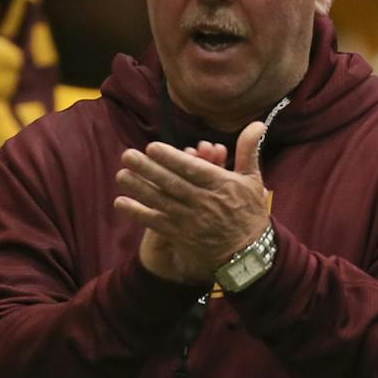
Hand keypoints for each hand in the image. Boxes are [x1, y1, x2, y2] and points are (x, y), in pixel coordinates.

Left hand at [114, 125, 270, 281]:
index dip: (171, 158)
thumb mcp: (253, 179)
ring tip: (121, 175)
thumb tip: (257, 123)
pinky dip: (137, 213)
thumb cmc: (250, 212)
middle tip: (127, 155)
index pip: (193, 169)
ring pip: (161, 201)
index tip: (152, 147)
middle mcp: (204, 202)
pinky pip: (156, 223)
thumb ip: (248, 150)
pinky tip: (120, 203)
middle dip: (148, 169)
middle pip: (172, 183)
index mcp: (221, 185)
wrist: (249, 254)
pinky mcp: (181, 235)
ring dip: (139, 188)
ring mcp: (191, 220)